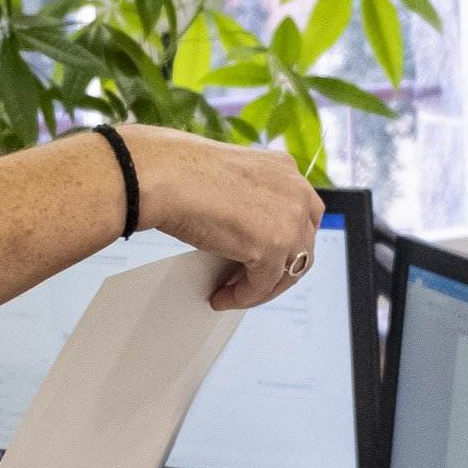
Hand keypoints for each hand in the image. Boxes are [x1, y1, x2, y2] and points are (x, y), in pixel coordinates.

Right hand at [122, 125, 325, 309]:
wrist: (165, 176)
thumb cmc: (182, 172)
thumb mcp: (231, 180)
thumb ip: (251, 201)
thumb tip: (249, 232)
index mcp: (285, 169)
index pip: (303, 214)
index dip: (288, 241)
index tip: (272, 257)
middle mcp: (296, 192)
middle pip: (302, 246)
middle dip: (278, 270)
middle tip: (252, 282)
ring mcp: (289, 220)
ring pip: (288, 271)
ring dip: (261, 288)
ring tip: (233, 294)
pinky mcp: (273, 247)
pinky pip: (262, 285)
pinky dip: (242, 297)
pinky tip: (222, 298)